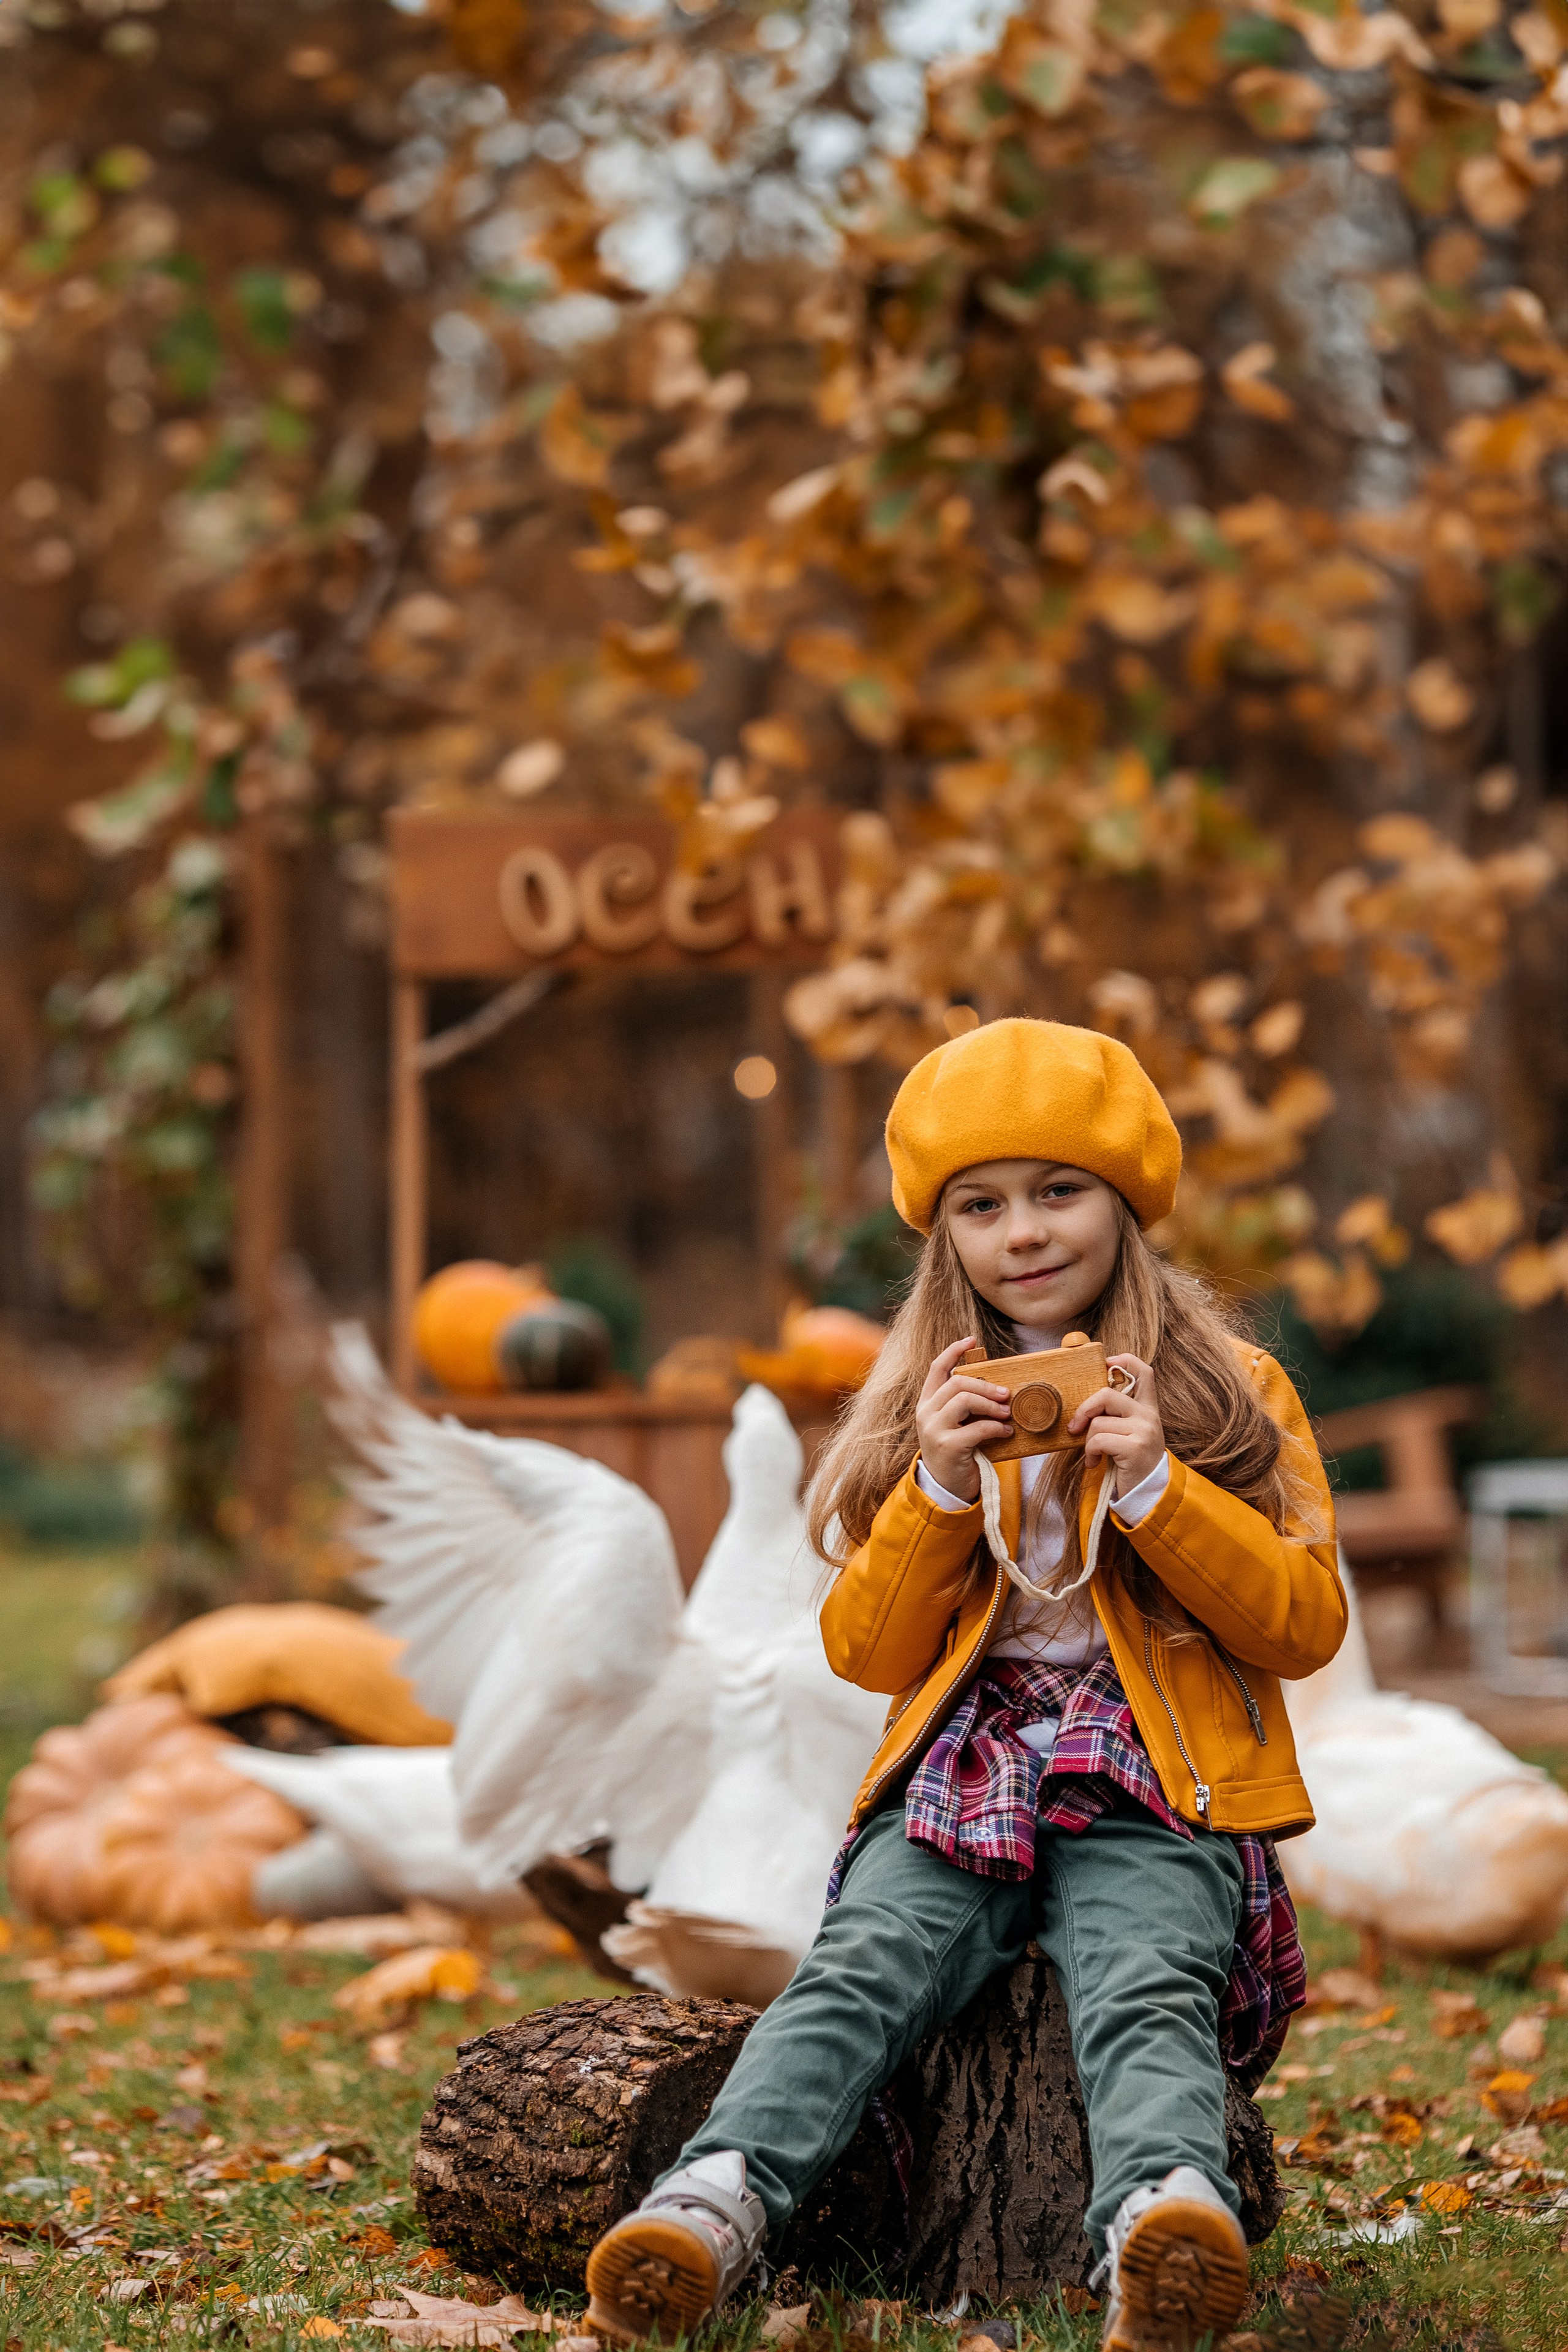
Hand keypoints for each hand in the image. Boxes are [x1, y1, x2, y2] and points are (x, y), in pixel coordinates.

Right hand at [915, 1337, 1013, 1502]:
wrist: (946, 1488)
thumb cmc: (957, 1452)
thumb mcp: (955, 1424)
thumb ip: (965, 1405)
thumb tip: (994, 1385)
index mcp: (927, 1403)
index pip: (936, 1368)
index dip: (953, 1351)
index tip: (971, 1340)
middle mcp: (926, 1413)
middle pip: (957, 1383)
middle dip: (986, 1385)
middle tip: (1007, 1393)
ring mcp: (934, 1430)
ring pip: (965, 1400)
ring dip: (992, 1404)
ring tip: (1007, 1412)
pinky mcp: (948, 1447)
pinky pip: (977, 1427)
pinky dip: (996, 1428)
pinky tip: (1006, 1433)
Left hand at [1068, 1353, 1164, 1496]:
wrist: (1149, 1494)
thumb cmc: (1131, 1462)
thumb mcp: (1130, 1433)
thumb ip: (1118, 1414)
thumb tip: (1087, 1401)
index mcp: (1148, 1408)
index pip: (1143, 1371)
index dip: (1123, 1360)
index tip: (1104, 1364)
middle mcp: (1149, 1416)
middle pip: (1107, 1394)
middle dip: (1084, 1409)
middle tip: (1075, 1426)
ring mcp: (1144, 1430)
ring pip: (1098, 1421)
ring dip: (1087, 1440)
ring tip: (1093, 1454)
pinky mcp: (1135, 1448)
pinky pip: (1098, 1440)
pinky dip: (1090, 1453)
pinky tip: (1095, 1463)